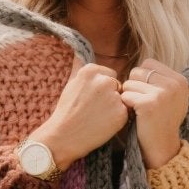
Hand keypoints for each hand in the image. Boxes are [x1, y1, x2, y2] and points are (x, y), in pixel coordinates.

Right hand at [29, 55, 129, 171]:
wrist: (63, 136)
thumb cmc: (66, 111)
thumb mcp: (70, 83)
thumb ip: (78, 66)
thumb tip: (77, 52)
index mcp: (91, 71)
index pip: (109, 74)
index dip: (102, 89)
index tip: (91, 99)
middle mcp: (104, 80)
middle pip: (117, 85)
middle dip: (110, 96)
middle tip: (95, 110)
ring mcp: (113, 96)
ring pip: (122, 98)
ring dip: (115, 107)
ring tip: (98, 117)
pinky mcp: (121, 112)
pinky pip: (125, 112)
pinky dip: (118, 119)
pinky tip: (103, 124)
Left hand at [119, 59, 188, 170]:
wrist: (163, 147)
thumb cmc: (162, 121)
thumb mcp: (171, 97)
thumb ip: (162, 80)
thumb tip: (142, 65)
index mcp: (180, 79)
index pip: (149, 63)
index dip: (141, 78)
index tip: (146, 93)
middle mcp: (174, 84)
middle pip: (137, 71)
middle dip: (133, 86)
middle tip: (140, 102)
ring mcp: (163, 93)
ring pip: (129, 83)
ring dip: (128, 96)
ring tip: (138, 110)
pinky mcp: (150, 104)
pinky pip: (126, 96)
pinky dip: (126, 106)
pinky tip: (134, 115)